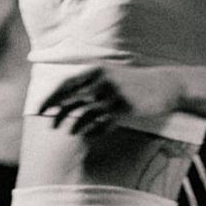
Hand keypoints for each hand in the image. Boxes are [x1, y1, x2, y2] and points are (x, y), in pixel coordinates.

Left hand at [36, 64, 187, 136]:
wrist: (164, 85)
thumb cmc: (134, 82)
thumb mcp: (111, 74)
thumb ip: (90, 82)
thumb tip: (67, 97)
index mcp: (96, 70)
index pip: (65, 84)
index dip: (50, 98)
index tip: (40, 110)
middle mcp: (103, 80)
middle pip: (72, 99)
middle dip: (59, 114)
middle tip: (52, 126)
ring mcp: (114, 94)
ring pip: (87, 112)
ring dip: (75, 125)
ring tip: (70, 132)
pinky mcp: (126, 107)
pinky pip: (104, 122)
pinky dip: (94, 130)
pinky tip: (89, 135)